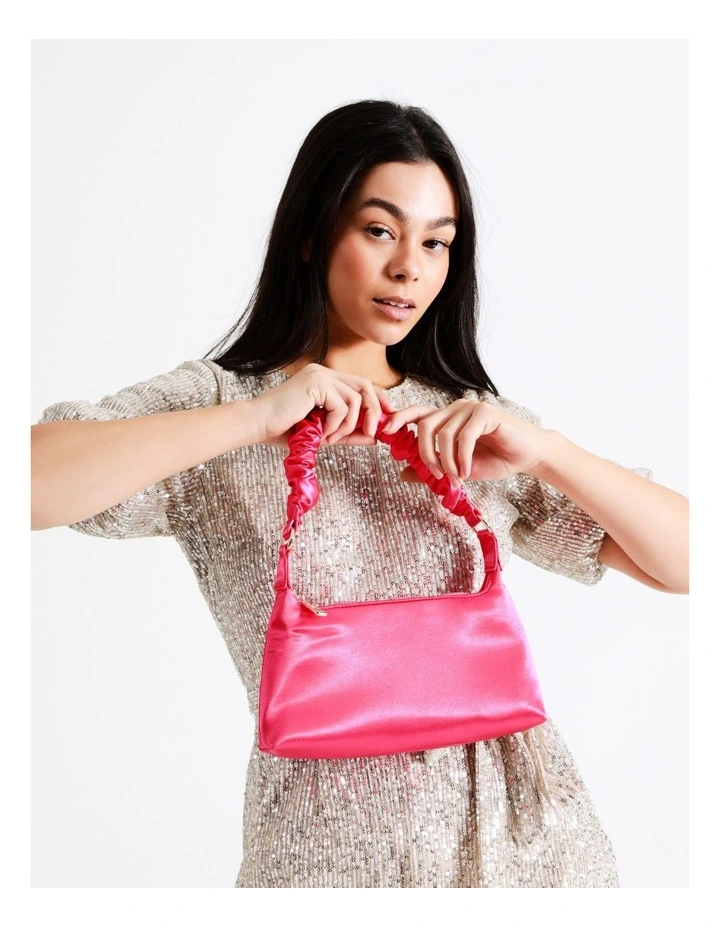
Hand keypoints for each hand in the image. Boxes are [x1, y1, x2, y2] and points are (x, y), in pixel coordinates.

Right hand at [250, 363, 396, 447]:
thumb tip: (375, 437)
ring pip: (356, 399)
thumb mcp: (324, 433)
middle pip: (365, 386)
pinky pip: (342, 406)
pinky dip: (337, 425)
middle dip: (374, 411)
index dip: (379, 400)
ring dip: (349, 424)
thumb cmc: (284, 430)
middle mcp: (324, 372)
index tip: (388, 419)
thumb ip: (349, 433)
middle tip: (372, 434)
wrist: (257, 425)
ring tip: (332, 438)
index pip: (361, 384)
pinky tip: (322, 433)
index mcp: (325, 379)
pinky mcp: (317, 383)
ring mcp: (320, 375)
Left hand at [380, 399, 552, 485]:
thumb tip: (402, 474)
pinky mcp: (485, 413)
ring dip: (446, 461)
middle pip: (424, 426)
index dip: (398, 419)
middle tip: (436, 475)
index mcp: (446, 418)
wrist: (526, 456)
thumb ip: (431, 469)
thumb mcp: (456, 469)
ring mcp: (470, 408)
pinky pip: (463, 436)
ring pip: (443, 434)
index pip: (416, 413)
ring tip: (456, 477)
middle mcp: (455, 409)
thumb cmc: (493, 459)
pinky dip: (461, 457)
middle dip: (425, 454)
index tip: (385, 433)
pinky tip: (466, 471)